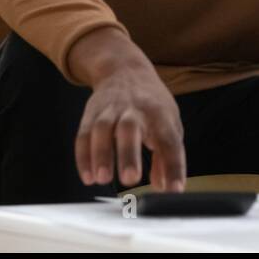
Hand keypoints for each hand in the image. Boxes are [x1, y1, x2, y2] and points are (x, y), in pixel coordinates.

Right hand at [73, 54, 186, 192]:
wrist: (124, 69)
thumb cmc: (151, 104)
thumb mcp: (169, 123)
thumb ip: (167, 156)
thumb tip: (165, 187)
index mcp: (160, 113)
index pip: (169, 140)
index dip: (174, 166)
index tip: (174, 189)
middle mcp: (134, 109)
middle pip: (130, 129)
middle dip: (129, 154)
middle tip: (130, 179)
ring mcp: (110, 109)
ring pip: (102, 129)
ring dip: (101, 154)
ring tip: (102, 179)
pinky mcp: (91, 114)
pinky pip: (83, 135)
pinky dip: (83, 156)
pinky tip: (87, 177)